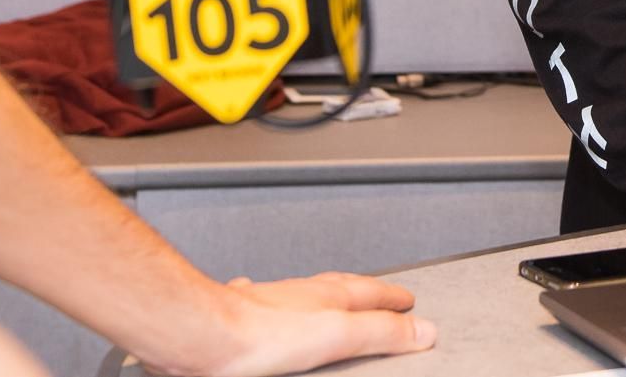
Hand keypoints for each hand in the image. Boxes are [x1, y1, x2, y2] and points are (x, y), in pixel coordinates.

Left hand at [156, 272, 434, 375]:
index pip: (370, 293)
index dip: (392, 298)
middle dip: (364, 292)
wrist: (203, 335)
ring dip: (325, 297)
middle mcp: (300, 295)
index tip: (409, 301)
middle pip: (340, 288)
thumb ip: (380, 332)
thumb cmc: (261, 336)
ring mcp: (269, 304)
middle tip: (381, 297)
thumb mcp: (337, 336)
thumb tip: (422, 330)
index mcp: (326, 297)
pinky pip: (267, 305)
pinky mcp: (241, 319)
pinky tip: (268, 309)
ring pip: (305, 295)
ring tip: (334, 302)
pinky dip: (278, 307)